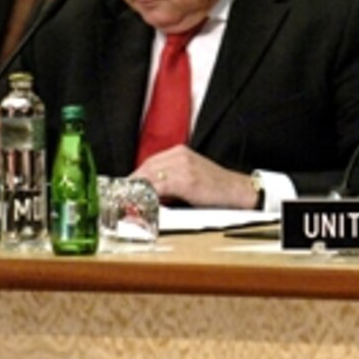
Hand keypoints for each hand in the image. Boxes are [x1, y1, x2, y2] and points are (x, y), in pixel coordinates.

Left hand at [131, 145, 256, 208]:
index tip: (121, 193)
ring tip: (127, 206)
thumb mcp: (189, 179)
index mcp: (179, 152)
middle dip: (130, 187)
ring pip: (149, 177)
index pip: (147, 164)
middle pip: (144, 169)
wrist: (239, 191)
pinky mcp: (187, 180)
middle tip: (119, 202)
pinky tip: (142, 205)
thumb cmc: (215, 189)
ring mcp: (183, 166)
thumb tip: (143, 196)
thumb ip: (168, 181)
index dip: (132, 180)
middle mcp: (179, 155)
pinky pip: (159, 187)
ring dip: (136, 192)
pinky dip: (148, 196)